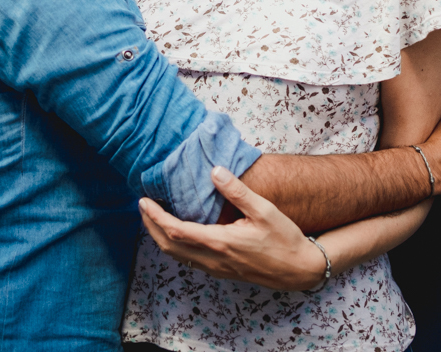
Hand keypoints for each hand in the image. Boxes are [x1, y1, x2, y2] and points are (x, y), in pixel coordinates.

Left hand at [139, 166, 327, 290]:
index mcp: (220, 242)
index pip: (175, 229)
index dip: (155, 216)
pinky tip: (177, 232)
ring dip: (159, 236)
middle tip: (142, 206)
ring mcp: (215, 268)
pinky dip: (174, 245)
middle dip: (150, 226)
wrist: (298, 269)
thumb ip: (237, 191)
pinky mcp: (220, 271)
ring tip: (153, 217)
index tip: (144, 200)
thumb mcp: (264, 210)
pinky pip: (187, 259)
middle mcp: (212, 258)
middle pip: (168, 245)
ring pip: (176, 255)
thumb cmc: (284, 239)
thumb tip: (215, 170)